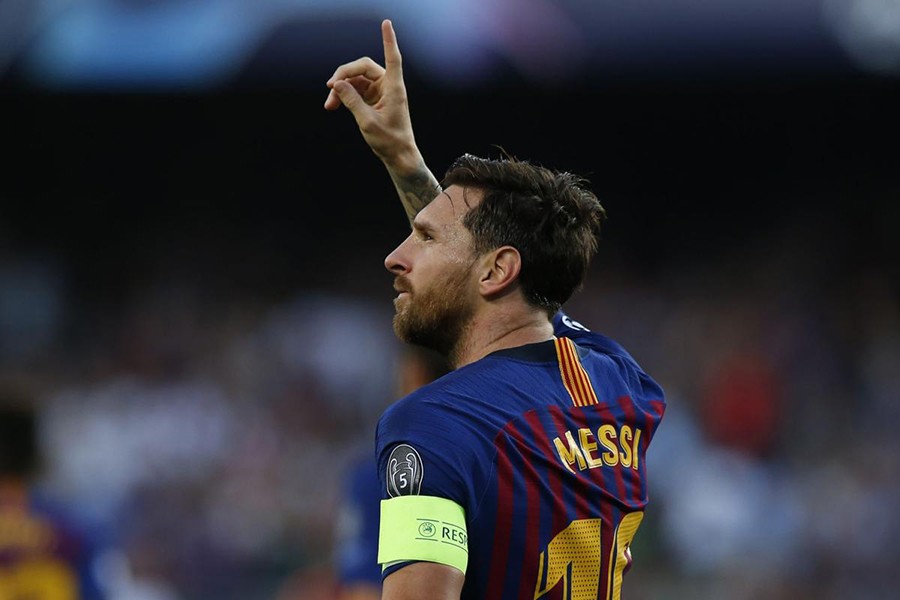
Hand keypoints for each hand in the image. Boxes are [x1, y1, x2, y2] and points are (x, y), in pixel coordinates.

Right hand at [325, 20, 421, 175]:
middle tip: (329, 87)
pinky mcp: (373, 98)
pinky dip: (344, 95)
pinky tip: (333, 105)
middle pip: (362, 67)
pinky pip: (355, 90)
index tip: (386, 23)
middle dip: (344, 76)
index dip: (388, 40)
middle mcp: (388, 85)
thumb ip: (352, 101)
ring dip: (341, 88)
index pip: (392, 58)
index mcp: (393, 88)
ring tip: (329, 105)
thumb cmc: (389, 140)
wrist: (397, 155)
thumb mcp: (367, 122)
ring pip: (355, 80)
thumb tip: (337, 83)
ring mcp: (380, 91)